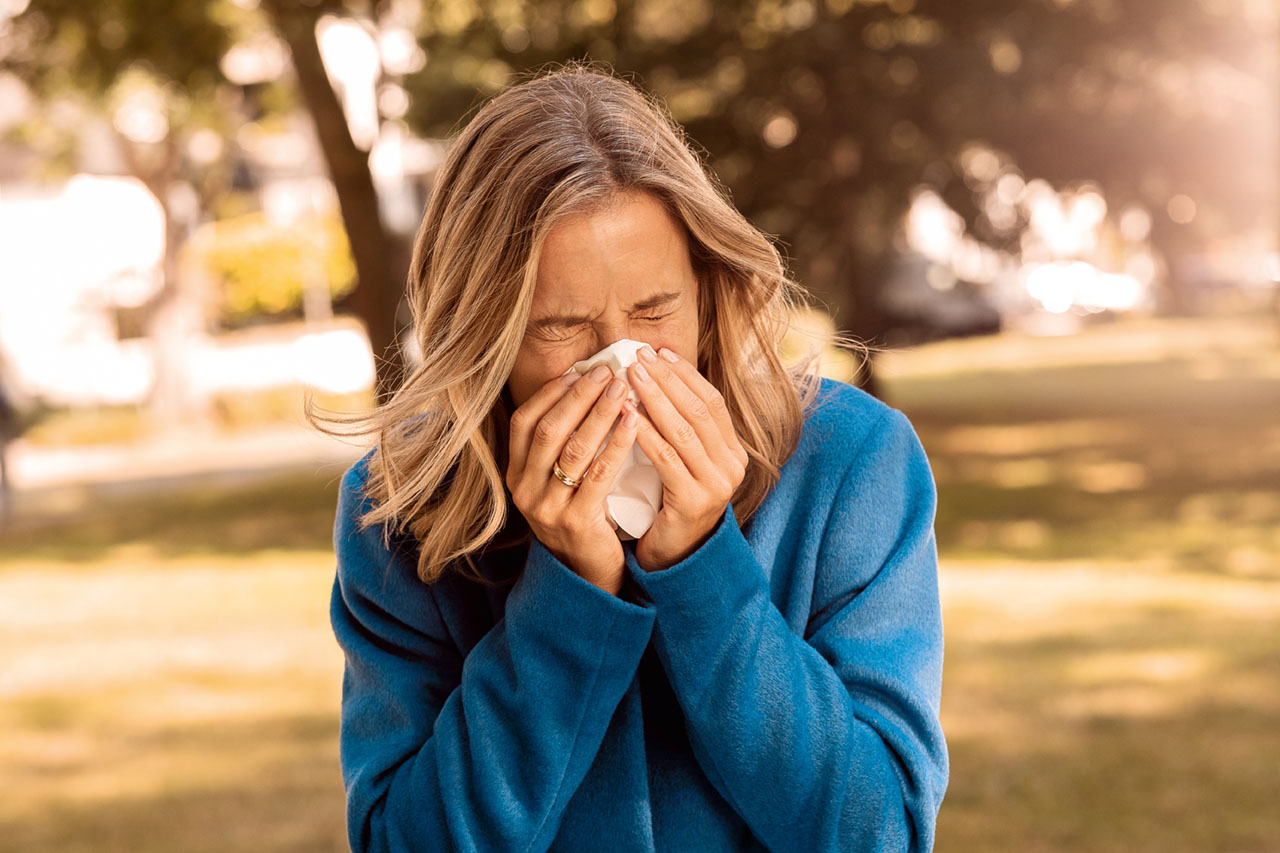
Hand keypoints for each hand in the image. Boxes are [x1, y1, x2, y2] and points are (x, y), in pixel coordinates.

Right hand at [506, 365, 639, 595]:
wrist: (587, 575)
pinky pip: (598, 475)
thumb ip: (562, 443)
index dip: (552, 393)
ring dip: (600, 414)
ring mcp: (547, 508)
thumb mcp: (556, 481)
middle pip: (549, 430)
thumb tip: (584, 385)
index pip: (524, 421)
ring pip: (574, 450)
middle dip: (579, 396)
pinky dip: (617, 444)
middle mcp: (524, 490)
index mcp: (516, 474)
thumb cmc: (579, 516)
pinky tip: (634, 423)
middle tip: (608, 372)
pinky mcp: (575, 522)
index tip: (581, 370)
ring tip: (624, 389)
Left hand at [626, 345, 748, 572]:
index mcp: (733, 452)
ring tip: (630, 376)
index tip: (658, 351)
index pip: (712, 402)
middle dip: (667, 379)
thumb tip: (653, 379)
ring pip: (684, 431)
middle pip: (699, 411)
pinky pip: (667, 459)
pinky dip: (647, 434)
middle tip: (639, 355)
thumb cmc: (670, 505)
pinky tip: (627, 415)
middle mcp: (732, 466)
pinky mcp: (693, 502)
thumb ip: (679, 430)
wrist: (675, 560)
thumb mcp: (683, 463)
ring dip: (655, 399)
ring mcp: (716, 485)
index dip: (685, 374)